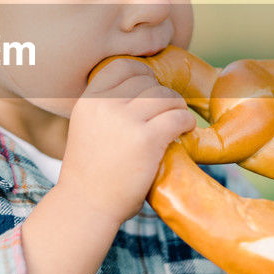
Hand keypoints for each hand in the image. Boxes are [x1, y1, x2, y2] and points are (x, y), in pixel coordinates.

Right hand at [60, 58, 195, 226]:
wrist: (86, 206)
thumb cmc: (90, 172)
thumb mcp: (87, 128)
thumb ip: (107, 108)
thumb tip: (142, 90)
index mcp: (89, 100)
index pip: (122, 66)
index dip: (141, 74)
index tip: (150, 89)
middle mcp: (105, 105)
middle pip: (146, 80)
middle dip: (160, 93)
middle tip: (166, 111)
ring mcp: (126, 121)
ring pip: (165, 95)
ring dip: (176, 106)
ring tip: (177, 120)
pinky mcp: (147, 140)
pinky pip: (178, 116)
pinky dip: (186, 122)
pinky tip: (184, 131)